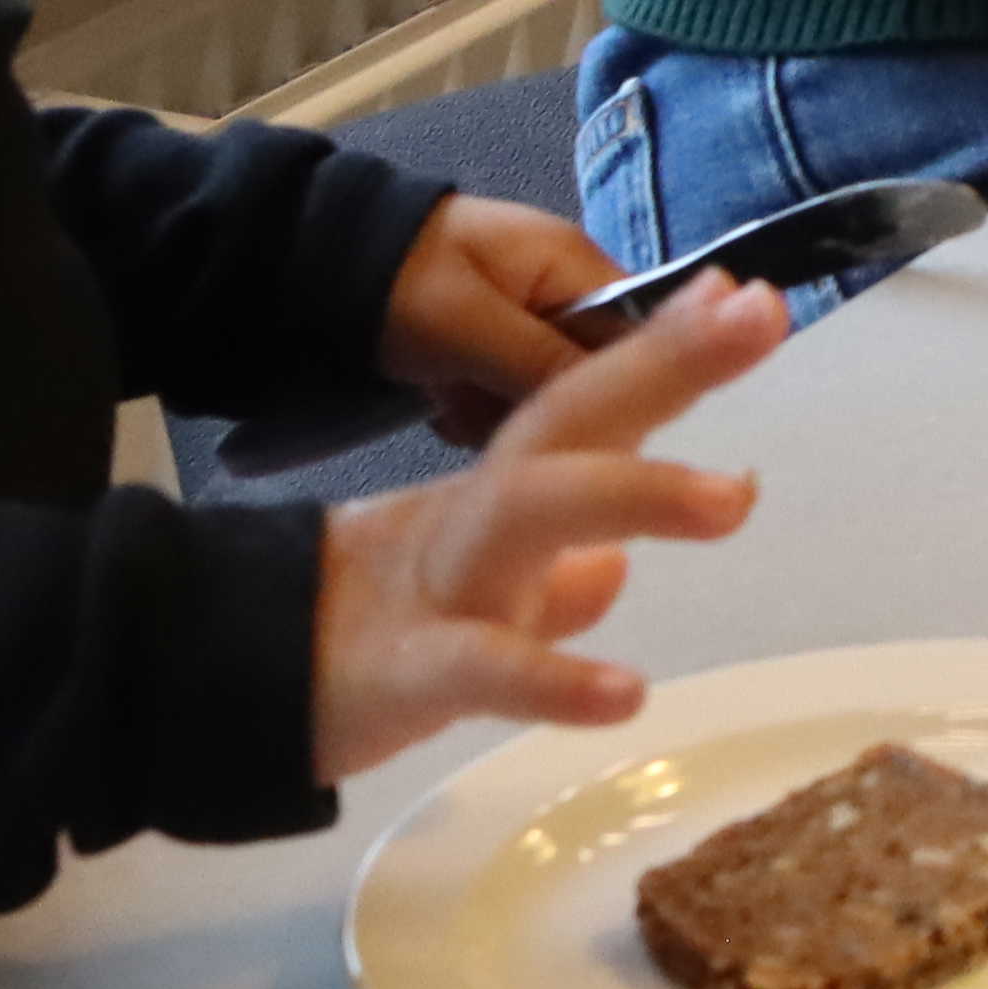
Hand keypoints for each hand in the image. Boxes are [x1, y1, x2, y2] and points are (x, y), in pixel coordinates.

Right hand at [308, 276, 780, 779]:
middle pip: (570, 418)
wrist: (229, 679)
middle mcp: (480, 518)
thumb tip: (610, 570)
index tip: (747, 296)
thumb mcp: (478, 599)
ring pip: (530, 513)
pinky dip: (554, 679)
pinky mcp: (406, 671)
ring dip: (635, 495)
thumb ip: (551, 578)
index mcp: (503, 492)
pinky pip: (484, 669)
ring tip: (734, 498)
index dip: (666, 350)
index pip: (590, 403)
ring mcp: (444, 585)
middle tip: (758, 315)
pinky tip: (625, 692)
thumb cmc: (372, 630)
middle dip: (664, 365)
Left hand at [376, 193, 629, 448]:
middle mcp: (568, 289)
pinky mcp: (503, 342)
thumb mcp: (471, 325)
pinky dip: (478, 405)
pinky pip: (514, 391)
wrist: (324, 259)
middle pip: (593, 372)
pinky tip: (445, 400)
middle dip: (537, 402)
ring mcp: (534, 317)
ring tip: (452, 400)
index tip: (566, 426)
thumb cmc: (401, 280)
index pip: (637, 337)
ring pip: (549, 391)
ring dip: (499, 409)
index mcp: (576, 266)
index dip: (613, 388)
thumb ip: (545, 361)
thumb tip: (621, 403)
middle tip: (481, 404)